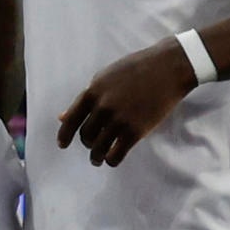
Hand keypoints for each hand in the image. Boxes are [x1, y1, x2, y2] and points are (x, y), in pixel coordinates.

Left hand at [57, 38, 197, 166]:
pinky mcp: (136, 131)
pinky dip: (111, 160)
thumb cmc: (135, 70)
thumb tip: (62, 117)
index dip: (64, 135)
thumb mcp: (104, 78)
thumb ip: (86, 98)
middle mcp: (102, 108)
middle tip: (92, 146)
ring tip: (98, 159)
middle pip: (85, 135)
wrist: (167, 69)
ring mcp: (119, 120)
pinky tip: (112, 159)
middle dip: (87, 143)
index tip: (62, 145)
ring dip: (96, 157)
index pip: (71, 119)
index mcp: (92, 93)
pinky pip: (116, 153)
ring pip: (98, 147)